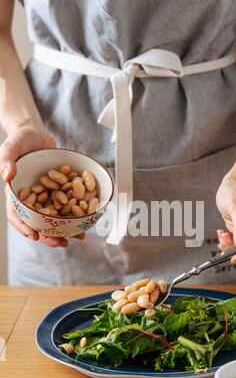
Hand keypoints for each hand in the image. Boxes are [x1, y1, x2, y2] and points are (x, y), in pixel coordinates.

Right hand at [1, 119, 84, 246]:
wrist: (36, 134)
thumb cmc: (19, 140)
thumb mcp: (9, 147)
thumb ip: (6, 160)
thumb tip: (7, 175)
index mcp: (16, 194)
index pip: (16, 215)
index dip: (24, 228)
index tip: (34, 236)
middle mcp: (30, 199)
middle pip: (38, 223)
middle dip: (49, 235)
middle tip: (62, 243)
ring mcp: (45, 197)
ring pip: (54, 219)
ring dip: (66, 230)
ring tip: (78, 236)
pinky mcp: (57, 192)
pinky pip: (66, 206)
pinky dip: (75, 214)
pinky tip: (86, 221)